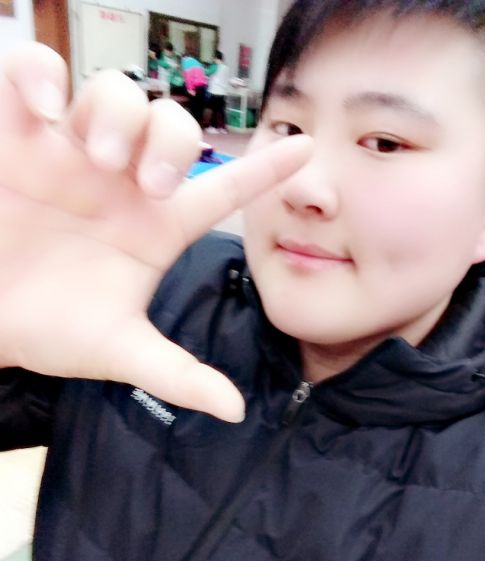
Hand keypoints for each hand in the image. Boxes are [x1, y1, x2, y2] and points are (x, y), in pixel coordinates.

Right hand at [0, 43, 310, 421]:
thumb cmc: (52, 328)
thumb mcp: (118, 350)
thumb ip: (176, 374)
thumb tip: (234, 410)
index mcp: (158, 226)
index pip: (223, 189)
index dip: (266, 169)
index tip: (305, 150)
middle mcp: (123, 183)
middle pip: (171, 125)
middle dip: (170, 144)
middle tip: (152, 185)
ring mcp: (71, 155)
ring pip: (116, 93)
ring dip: (116, 116)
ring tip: (100, 160)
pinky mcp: (16, 139)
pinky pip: (30, 75)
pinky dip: (38, 76)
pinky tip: (41, 108)